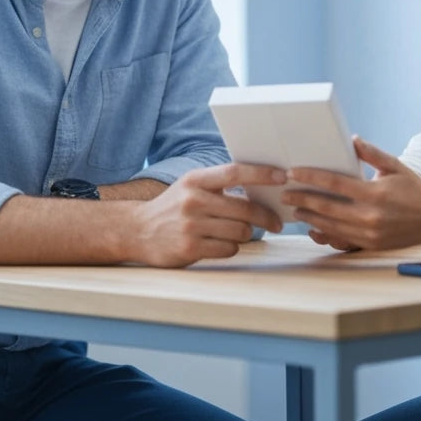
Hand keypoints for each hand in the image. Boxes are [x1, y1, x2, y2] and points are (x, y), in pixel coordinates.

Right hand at [132, 162, 285, 266]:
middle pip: (245, 209)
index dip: (262, 174)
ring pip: (241, 231)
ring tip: (238, 231)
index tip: (283, 177)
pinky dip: (231, 247)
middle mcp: (193, 200)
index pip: (235, 172)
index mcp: (196, 180)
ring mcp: (191, 226)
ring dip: (246, 233)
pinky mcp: (190, 248)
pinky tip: (221, 242)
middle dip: (266, 216)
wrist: (138, 231)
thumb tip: (261, 185)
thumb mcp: (191, 186)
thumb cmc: (174, 206)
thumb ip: (219, 184)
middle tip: (277, 222)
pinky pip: (229, 249)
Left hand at [283, 137, 420, 250]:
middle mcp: (370, 215)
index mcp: (374, 193)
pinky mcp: (370, 245)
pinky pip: (341, 240)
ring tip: (295, 209)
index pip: (334, 184)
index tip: (293, 172)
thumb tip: (352, 139)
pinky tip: (314, 227)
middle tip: (285, 192)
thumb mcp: (394, 166)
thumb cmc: (413, 188)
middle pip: (326, 207)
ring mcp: (369, 233)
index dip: (311, 177)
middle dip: (302, 199)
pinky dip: (325, 233)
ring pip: (331, 226)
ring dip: (310, 217)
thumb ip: (372, 153)